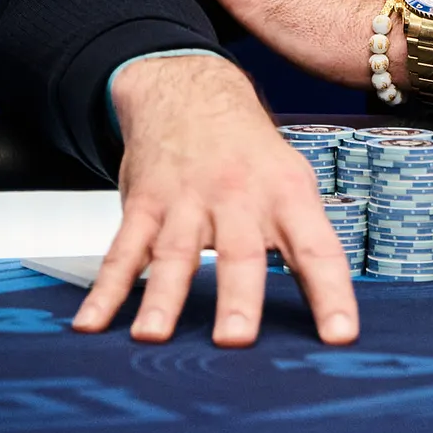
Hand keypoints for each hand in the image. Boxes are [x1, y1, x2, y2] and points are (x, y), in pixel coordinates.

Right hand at [75, 53, 359, 349]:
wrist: (190, 92)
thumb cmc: (250, 155)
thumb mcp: (290, 182)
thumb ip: (300, 243)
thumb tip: (323, 316)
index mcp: (286, 196)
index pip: (318, 250)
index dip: (332, 294)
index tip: (340, 337)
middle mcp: (238, 198)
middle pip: (241, 253)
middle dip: (238, 298)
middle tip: (236, 340)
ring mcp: (187, 202)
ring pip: (175, 254)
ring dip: (163, 297)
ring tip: (153, 336)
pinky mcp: (144, 205)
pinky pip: (123, 251)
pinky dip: (106, 290)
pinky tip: (92, 323)